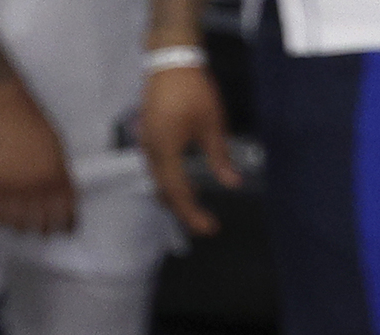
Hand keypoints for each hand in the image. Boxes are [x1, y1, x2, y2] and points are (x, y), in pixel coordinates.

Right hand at [0, 79, 76, 234]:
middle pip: (44, 224)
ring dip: (21, 226)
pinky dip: (1, 218)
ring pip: (20, 223)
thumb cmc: (32, 121)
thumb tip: (63, 195)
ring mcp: (16, 186)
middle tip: (41, 228)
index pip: (67, 213)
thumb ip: (60, 173)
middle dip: (44, 229)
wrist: (5, 106)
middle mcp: (39, 186)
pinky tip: (2, 215)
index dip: (67, 224)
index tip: (65, 229)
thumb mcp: (57, 147)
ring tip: (20, 223)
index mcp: (58, 176)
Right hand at [139, 61, 235, 235]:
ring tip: (198, 204)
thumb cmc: (192, 89)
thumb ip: (220, 157)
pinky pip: (157, 168)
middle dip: (184, 211)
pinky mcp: (148, 136)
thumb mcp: (212, 125)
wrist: (170, 59)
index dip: (194, 215)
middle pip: (165, 193)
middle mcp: (151, 153)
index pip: (178, 194)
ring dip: (177, 196)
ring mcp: (146, 144)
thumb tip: (233, 183)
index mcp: (165, 152)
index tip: (211, 228)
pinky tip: (186, 179)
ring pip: (159, 181)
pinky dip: (171, 180)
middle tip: (205, 223)